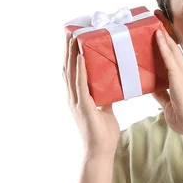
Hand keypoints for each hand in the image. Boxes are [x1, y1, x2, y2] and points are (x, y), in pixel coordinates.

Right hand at [63, 32, 120, 156]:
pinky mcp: (83, 106)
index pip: (72, 71)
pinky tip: (82, 57)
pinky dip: (81, 69)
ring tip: (74, 37)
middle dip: (68, 49)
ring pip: (72, 72)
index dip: (71, 55)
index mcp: (77, 97)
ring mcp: (76, 101)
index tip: (72, 38)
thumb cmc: (103, 134)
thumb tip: (114, 88)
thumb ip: (106, 99)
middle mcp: (73, 96)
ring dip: (72, 54)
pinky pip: (81, 84)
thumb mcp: (106, 111)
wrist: (101, 152)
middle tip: (69, 31)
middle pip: (68, 68)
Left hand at [152, 29, 182, 137]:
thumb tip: (153, 91)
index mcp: (182, 83)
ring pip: (171, 50)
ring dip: (164, 37)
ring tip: (157, 24)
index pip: (172, 65)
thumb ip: (162, 97)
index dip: (166, 54)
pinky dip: (162, 45)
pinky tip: (157, 34)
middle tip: (159, 26)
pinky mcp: (177, 74)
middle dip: (167, 40)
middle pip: (174, 53)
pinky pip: (168, 56)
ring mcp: (181, 73)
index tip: (160, 44)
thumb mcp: (169, 107)